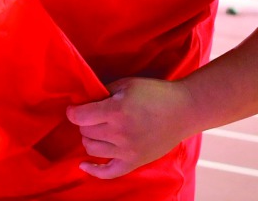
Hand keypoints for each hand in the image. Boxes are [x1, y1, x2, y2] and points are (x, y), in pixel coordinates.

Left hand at [65, 76, 194, 179]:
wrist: (183, 110)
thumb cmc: (156, 93)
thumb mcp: (127, 84)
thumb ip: (103, 93)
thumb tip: (84, 102)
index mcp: (116, 110)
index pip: (80, 116)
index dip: (73, 111)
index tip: (74, 109)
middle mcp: (119, 133)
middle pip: (85, 132)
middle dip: (85, 123)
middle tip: (93, 115)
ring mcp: (127, 150)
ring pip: (91, 149)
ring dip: (89, 138)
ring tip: (97, 130)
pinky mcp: (134, 162)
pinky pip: (108, 173)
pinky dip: (93, 170)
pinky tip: (84, 165)